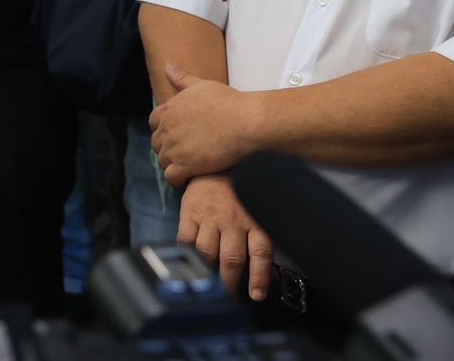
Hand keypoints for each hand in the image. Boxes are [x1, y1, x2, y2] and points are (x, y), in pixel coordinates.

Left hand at [150, 65, 260, 185]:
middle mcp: (167, 129)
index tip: (176, 134)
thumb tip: (166, 66)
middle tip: (184, 152)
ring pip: (162, 161)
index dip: (163, 129)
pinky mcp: (184, 165)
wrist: (244, 122)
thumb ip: (182, 78)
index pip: (153, 122)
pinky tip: (188, 177)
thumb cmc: (227, 101)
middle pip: (156, 143)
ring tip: (187, 166)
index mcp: (169, 110)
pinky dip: (176, 179)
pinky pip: (170, 176)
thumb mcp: (201, 85)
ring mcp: (173, 148)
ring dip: (171, 164)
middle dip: (166, 147)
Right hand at [179, 174, 273, 300]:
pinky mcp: (190, 212)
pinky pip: (186, 239)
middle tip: (228, 297)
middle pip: (232, 260)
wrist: (219, 157)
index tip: (256, 295)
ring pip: (208, 253)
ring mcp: (210, 217)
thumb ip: (263, 237)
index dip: (259, 277)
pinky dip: (187, 255)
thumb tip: (267, 273)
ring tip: (210, 287)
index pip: (260, 254)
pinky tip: (189, 265)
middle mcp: (233, 222)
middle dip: (230, 283)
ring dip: (209, 274)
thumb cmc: (242, 187)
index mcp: (255, 221)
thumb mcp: (259, 208)